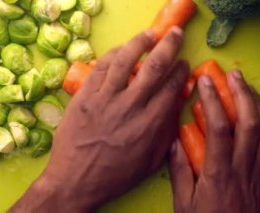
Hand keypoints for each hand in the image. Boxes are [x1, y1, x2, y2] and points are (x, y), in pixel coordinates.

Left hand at [11, 27, 188, 211]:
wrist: (75, 181)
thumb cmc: (116, 175)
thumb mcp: (151, 161)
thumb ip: (166, 132)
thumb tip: (177, 106)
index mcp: (150, 124)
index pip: (171, 87)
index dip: (181, 71)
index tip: (184, 64)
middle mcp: (130, 106)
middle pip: (154, 67)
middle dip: (169, 46)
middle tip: (175, 35)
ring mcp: (105, 98)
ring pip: (126, 60)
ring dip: (141, 42)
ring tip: (150, 34)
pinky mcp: (84, 96)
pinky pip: (101, 68)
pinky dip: (114, 54)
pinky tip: (122, 49)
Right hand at [169, 72, 259, 212]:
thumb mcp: (185, 205)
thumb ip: (180, 172)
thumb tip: (173, 141)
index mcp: (219, 173)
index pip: (218, 128)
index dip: (213, 101)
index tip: (205, 82)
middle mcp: (243, 167)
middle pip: (248, 122)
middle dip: (241, 94)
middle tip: (233, 75)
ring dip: (257, 103)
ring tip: (247, 86)